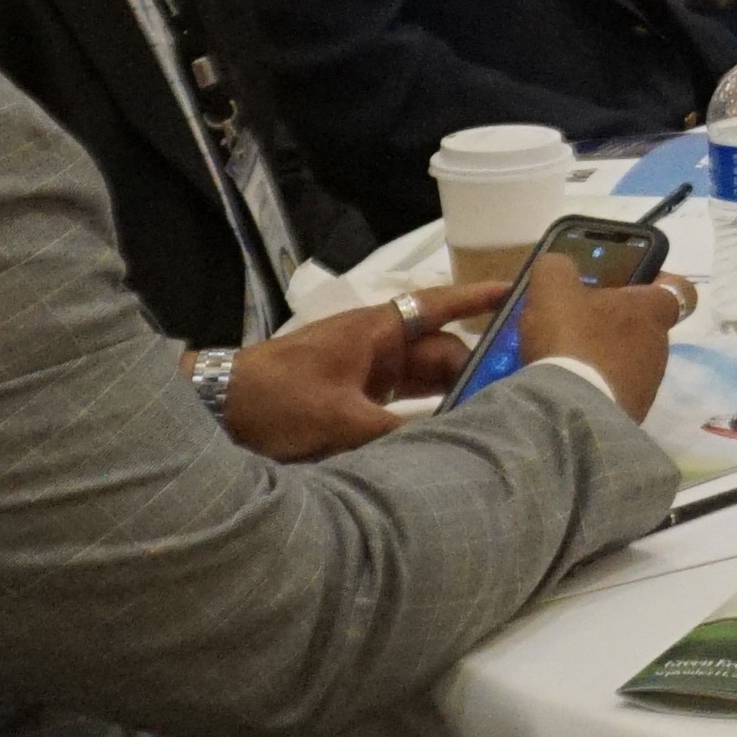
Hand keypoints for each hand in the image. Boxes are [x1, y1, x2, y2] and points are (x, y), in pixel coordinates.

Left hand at [220, 284, 492, 461]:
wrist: (221, 409)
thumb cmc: (280, 401)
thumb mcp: (340, 420)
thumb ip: (395, 433)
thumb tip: (447, 447)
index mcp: (375, 332)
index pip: (437, 306)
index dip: (476, 298)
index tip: (515, 290)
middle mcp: (376, 346)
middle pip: (438, 351)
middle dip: (471, 367)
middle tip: (512, 392)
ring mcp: (364, 371)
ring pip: (422, 378)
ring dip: (448, 394)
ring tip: (489, 414)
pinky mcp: (353, 397)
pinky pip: (401, 400)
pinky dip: (423, 413)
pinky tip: (444, 434)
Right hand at [506, 257, 688, 418]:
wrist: (570, 415)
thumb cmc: (571, 340)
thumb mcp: (553, 289)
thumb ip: (557, 268)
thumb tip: (560, 265)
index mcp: (651, 311)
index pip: (679, 289)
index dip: (659, 281)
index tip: (630, 282)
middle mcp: (659, 347)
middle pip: (644, 326)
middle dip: (614, 321)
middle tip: (579, 320)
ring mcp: (649, 384)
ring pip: (627, 360)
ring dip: (602, 355)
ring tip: (565, 357)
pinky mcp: (631, 414)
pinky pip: (613, 391)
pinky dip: (594, 386)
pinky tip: (566, 386)